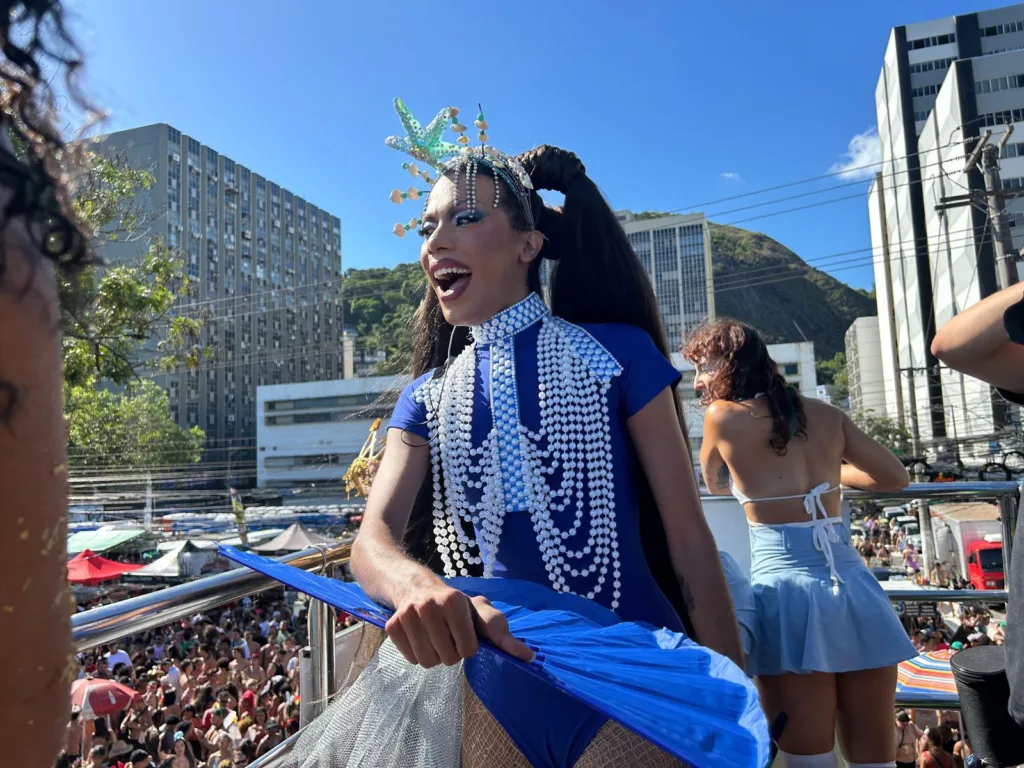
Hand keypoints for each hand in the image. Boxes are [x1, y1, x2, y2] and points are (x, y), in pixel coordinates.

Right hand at [385, 582, 533, 667]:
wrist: (415, 587)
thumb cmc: (455, 605)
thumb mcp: (480, 614)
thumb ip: (502, 635)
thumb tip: (529, 657)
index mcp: (455, 601)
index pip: (468, 650)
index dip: (468, 648)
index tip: (465, 635)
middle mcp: (429, 605)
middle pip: (447, 659)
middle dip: (451, 654)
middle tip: (448, 638)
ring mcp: (408, 615)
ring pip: (427, 662)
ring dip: (434, 656)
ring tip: (434, 638)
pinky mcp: (392, 625)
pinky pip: (410, 659)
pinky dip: (417, 654)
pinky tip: (419, 637)